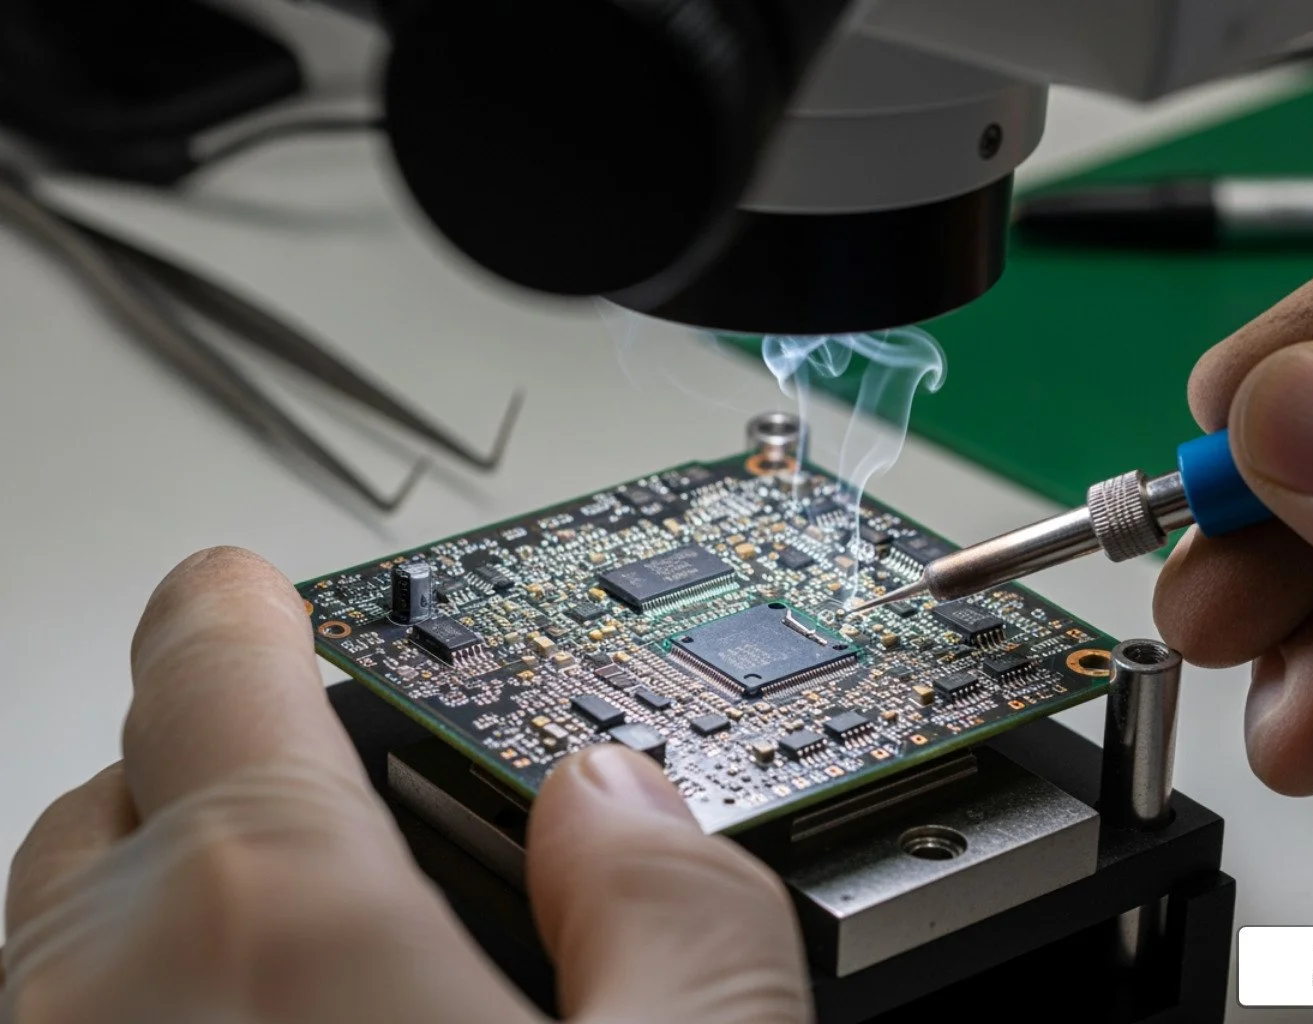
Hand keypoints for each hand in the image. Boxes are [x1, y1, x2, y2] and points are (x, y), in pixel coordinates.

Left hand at [2, 547, 809, 1023]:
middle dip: (233, 778)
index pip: (214, 658)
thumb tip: (628, 809)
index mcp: (274, 929)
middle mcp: (105, 1002)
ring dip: (192, 916)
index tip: (264, 591)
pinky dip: (166, 1011)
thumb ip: (682, 915)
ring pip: (78, 937)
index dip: (248, 605)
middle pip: (131, 797)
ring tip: (343, 972)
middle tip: (356, 827)